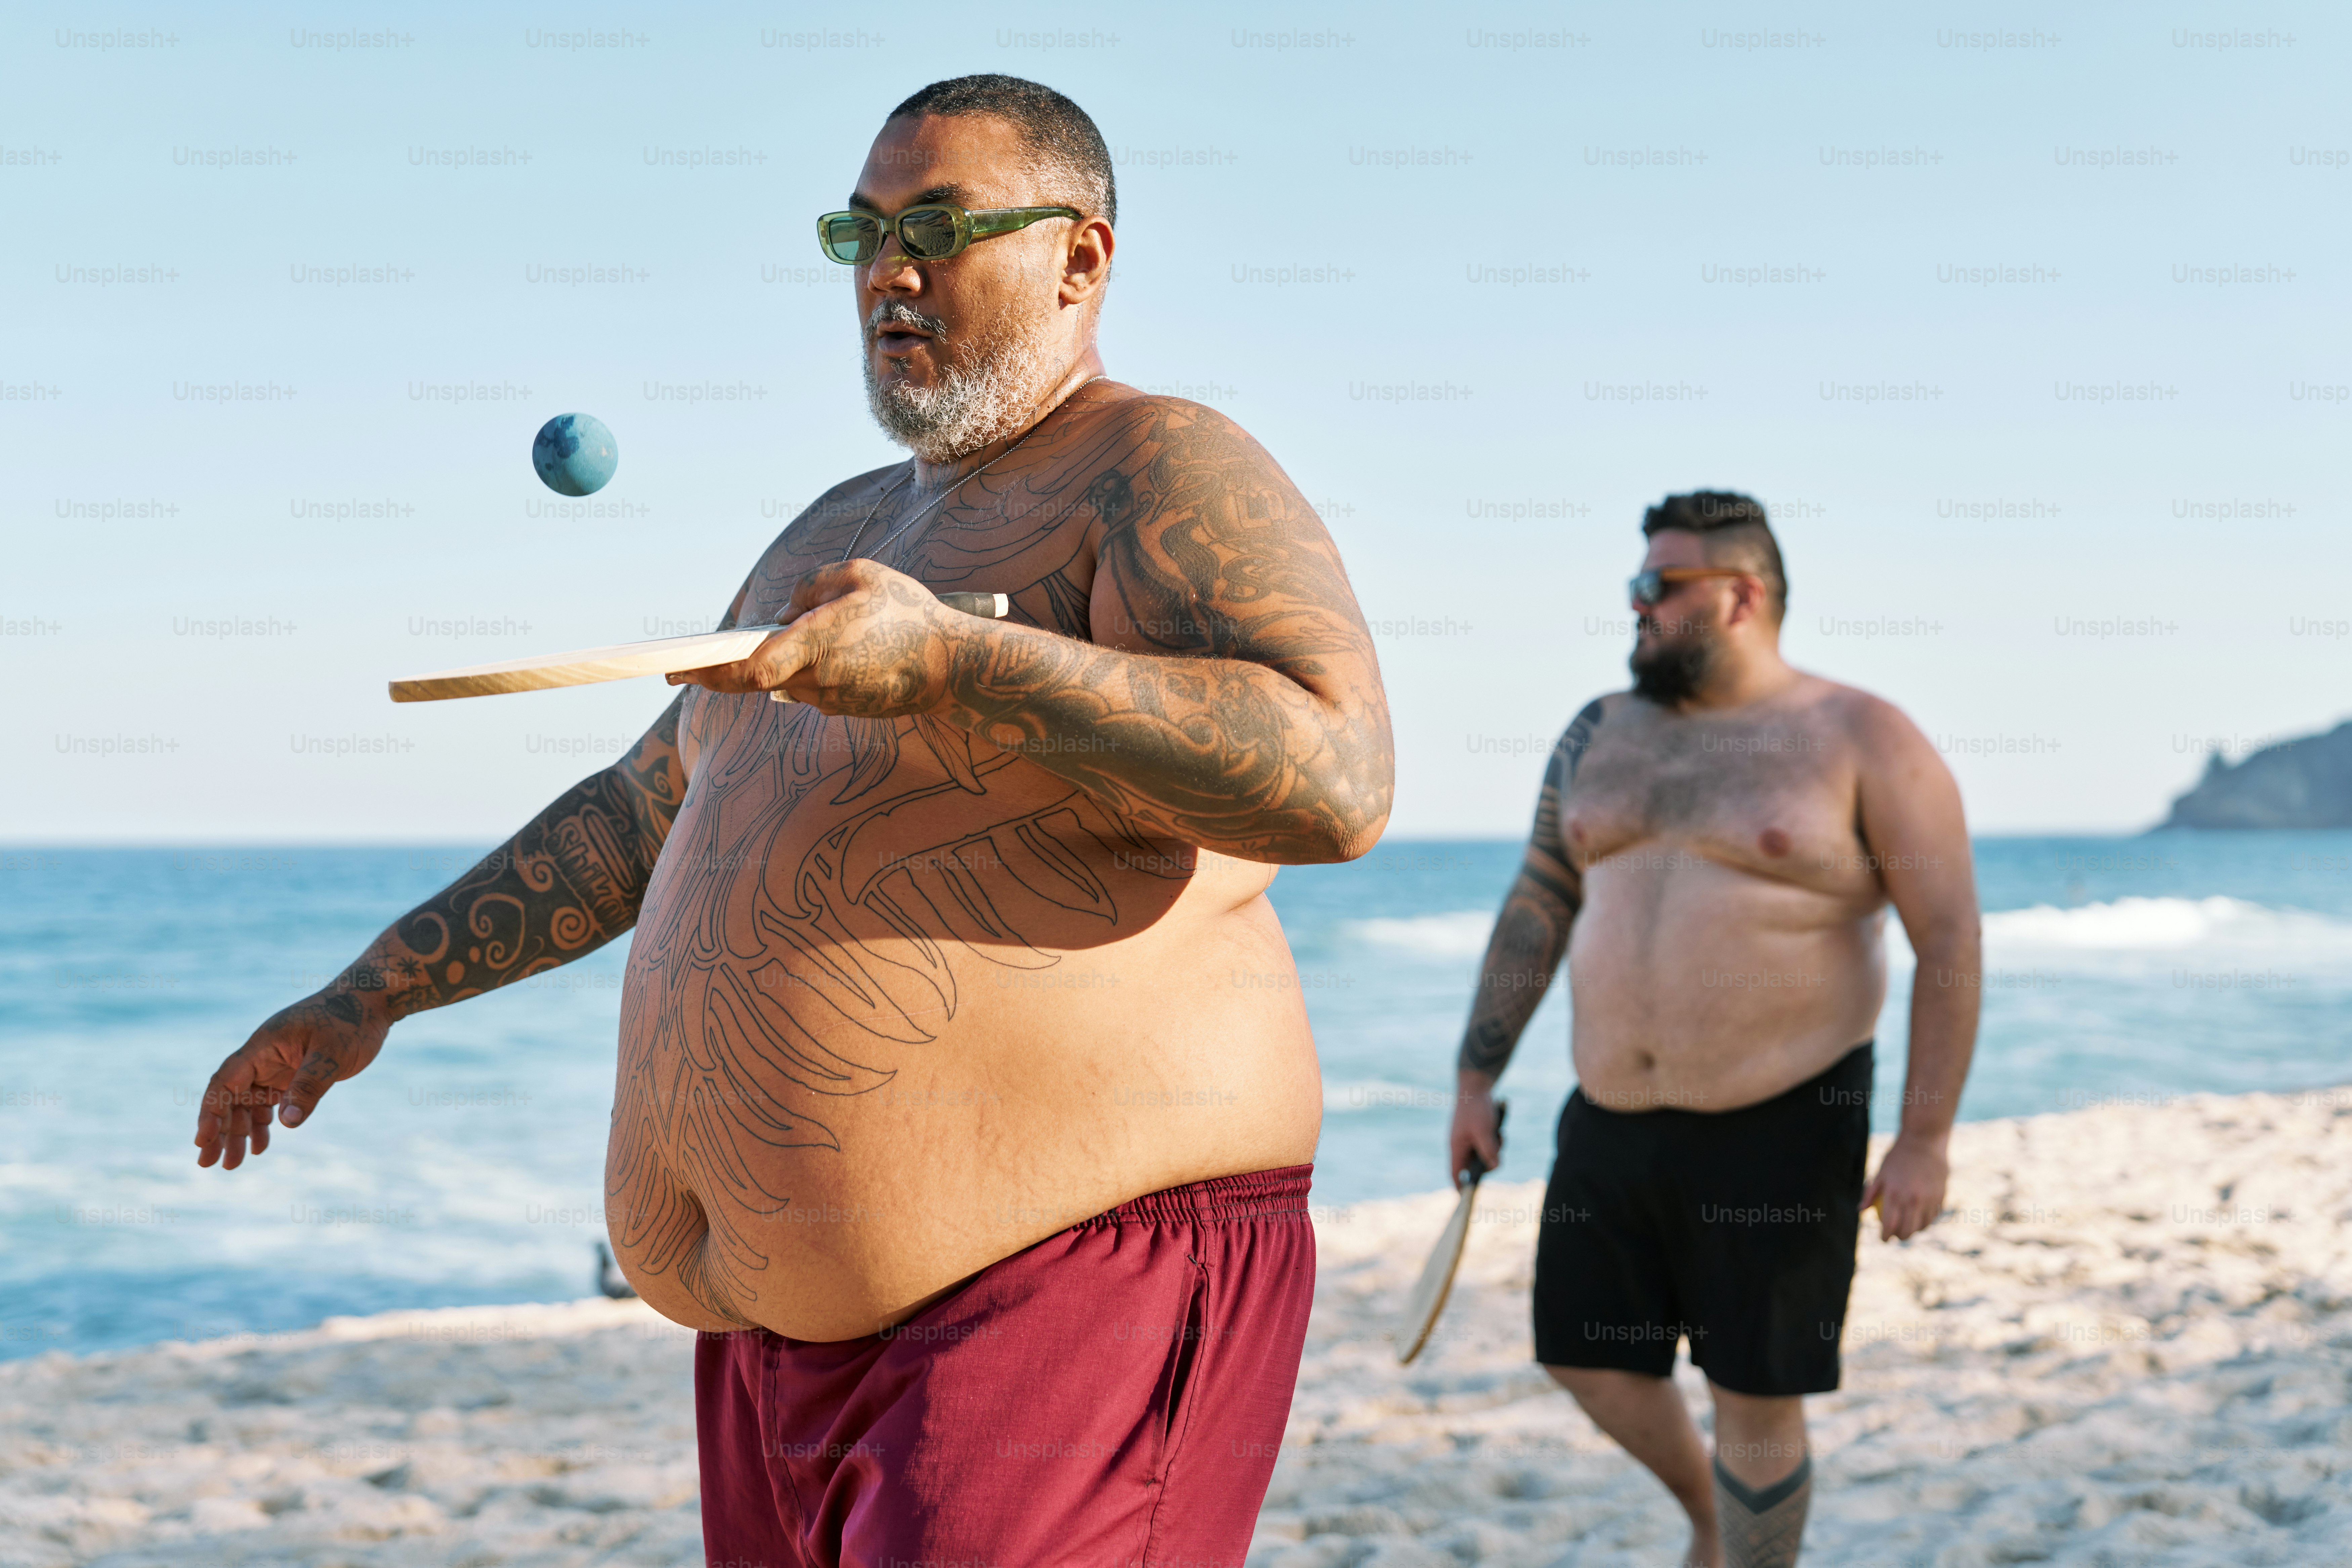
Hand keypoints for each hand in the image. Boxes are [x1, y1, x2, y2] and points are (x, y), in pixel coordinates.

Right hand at [195, 989, 390, 1168]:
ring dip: (238, 1132)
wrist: (369, 1003)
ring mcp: (276, 1066)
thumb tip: (287, 1124)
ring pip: (248, 1103)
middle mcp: (263, 1057)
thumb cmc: (350, 1021)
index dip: (211, 1111)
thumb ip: (308, 1087)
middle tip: (208, 1163)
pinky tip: (260, 1145)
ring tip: (232, 1164)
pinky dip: (263, 1123)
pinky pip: (269, 1102)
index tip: (202, 1140)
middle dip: (218, 1130)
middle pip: (230, 1097)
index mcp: (263, 1046)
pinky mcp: (292, 1075)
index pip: (226, 1081)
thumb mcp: (331, 1054)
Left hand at [666, 559, 965, 717]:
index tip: (675, 671)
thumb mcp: (861, 575)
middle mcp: (817, 679)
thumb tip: (782, 614)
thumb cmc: (909, 613)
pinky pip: (810, 688)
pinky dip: (809, 671)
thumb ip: (811, 587)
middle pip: (754, 681)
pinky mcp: (844, 710)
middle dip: (722, 670)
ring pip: (784, 682)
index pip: (748, 669)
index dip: (707, 672)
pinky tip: (842, 651)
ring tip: (818, 634)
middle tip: (685, 667)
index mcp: (817, 643)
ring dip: (782, 663)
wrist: (954, 666)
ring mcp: (830, 700)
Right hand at [1448, 1079, 1502, 1189]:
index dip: (1460, 1187)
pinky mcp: (1478, 1132)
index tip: (1467, 1197)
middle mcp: (1461, 1146)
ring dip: (1495, 1149)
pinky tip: (1500, 1130)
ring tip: (1499, 1134)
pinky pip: (1489, 1145)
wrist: (1476, 1085)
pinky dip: (1496, 1141)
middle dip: (1489, 1162)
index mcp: (1457, 1148)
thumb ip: (1489, 1151)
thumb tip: (1495, 1166)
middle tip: (1498, 1148)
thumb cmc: (1476, 1108)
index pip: (1455, 1174)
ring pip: (1485, 1155)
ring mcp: (1470, 1139)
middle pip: (1475, 1166)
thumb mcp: (1484, 1132)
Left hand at [1861, 1131, 1949, 1241]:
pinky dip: (1926, 1221)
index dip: (1885, 1236)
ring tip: (1908, 1228)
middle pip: (1907, 1230)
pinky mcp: (1941, 1196)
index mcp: (1894, 1194)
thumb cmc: (1897, 1157)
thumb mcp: (1880, 1173)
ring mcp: (1928, 1199)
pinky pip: (1933, 1217)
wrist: (1924, 1142)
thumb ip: (1870, 1194)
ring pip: (1922, 1226)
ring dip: (1914, 1231)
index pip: (1889, 1225)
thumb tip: (1860, 1211)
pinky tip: (1920, 1219)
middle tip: (1895, 1235)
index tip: (1883, 1238)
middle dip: (1900, 1237)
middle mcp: (1912, 1199)